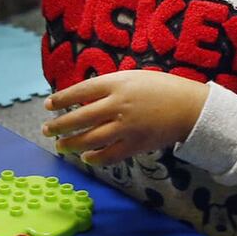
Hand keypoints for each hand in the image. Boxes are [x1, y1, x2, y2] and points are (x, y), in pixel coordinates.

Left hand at [42, 70, 210, 164]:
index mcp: (117, 83)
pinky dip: (95, 157)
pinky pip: (109, 154)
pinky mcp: (135, 144)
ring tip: (60, 145)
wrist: (190, 107)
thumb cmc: (162, 88)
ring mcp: (126, 126)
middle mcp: (118, 104)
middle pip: (80, 118)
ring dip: (72, 143)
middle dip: (59, 125)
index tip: (48, 105)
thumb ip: (110, 87)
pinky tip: (86, 157)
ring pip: (90, 138)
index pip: (81, 91)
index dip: (61, 99)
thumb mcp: (134, 78)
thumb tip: (84, 100)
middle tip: (46, 130)